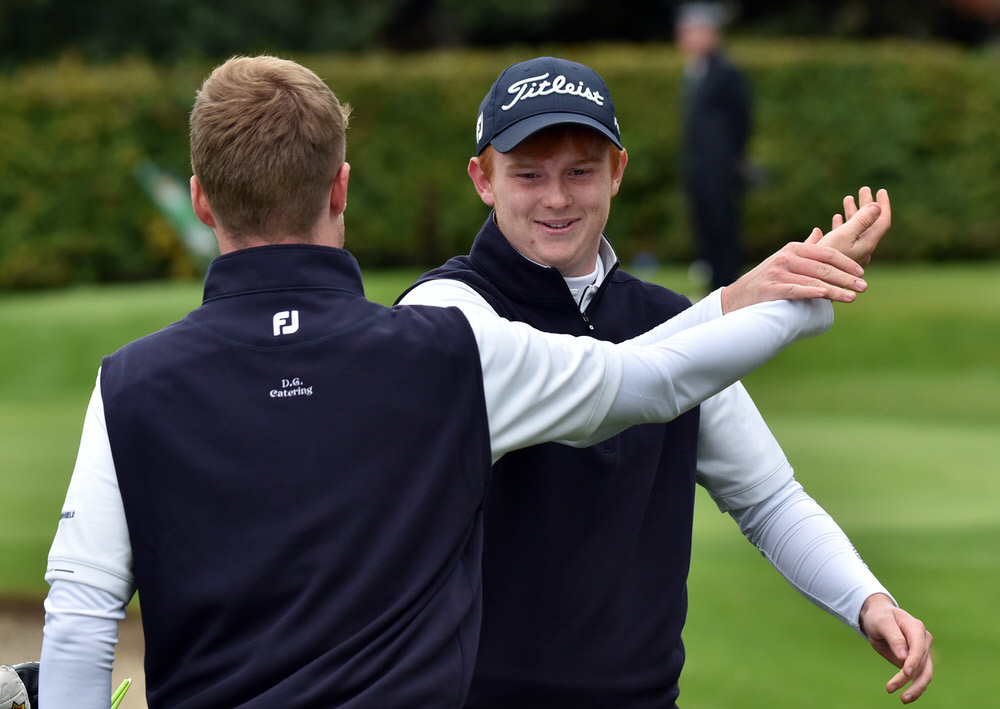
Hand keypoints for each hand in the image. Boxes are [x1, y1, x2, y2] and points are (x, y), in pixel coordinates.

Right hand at [721, 191, 882, 313]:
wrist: (737, 298)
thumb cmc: (765, 281)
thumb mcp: (784, 259)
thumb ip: (805, 247)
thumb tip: (820, 231)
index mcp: (793, 249)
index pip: (826, 253)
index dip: (846, 262)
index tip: (861, 271)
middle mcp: (786, 258)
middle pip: (823, 268)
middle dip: (846, 278)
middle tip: (864, 286)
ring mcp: (778, 273)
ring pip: (813, 281)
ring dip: (835, 290)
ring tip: (853, 297)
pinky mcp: (771, 289)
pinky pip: (796, 290)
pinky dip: (812, 293)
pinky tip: (825, 297)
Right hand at [812, 187, 890, 266]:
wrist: (811, 282)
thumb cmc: (826, 260)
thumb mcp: (844, 235)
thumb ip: (861, 221)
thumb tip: (877, 206)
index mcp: (866, 244)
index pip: (882, 221)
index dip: (884, 205)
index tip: (881, 191)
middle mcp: (861, 249)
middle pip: (869, 223)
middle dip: (866, 205)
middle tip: (864, 190)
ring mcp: (851, 253)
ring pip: (855, 228)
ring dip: (853, 213)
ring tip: (848, 199)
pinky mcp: (839, 257)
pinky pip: (844, 236)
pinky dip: (843, 224)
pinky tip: (836, 218)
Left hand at [859, 593, 933, 703]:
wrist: (878, 618)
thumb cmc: (879, 617)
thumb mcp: (882, 622)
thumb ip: (893, 637)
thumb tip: (903, 657)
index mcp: (916, 627)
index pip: (919, 647)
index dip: (914, 661)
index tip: (906, 672)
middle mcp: (924, 640)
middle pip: (922, 663)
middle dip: (908, 678)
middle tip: (890, 688)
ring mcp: (923, 652)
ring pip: (925, 674)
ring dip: (916, 688)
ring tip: (902, 699)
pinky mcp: (918, 662)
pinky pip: (920, 676)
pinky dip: (915, 687)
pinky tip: (906, 696)